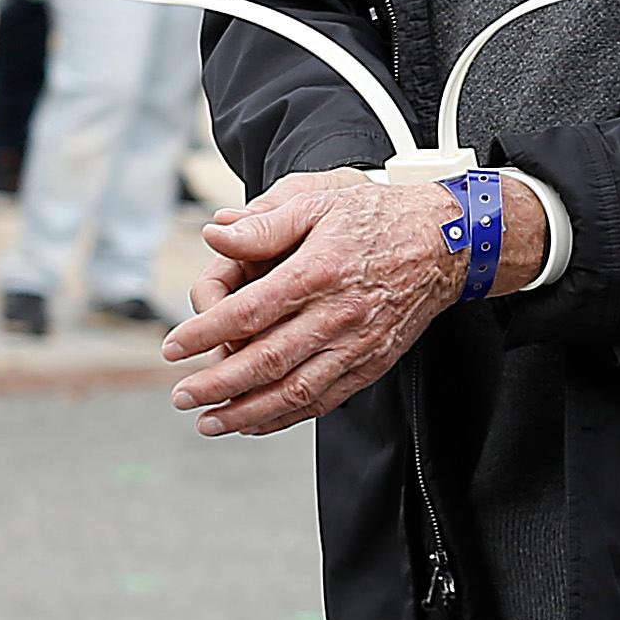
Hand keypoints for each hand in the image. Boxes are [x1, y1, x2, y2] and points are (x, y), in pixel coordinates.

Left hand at [163, 168, 509, 435]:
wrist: (446, 242)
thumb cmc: (376, 215)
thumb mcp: (318, 198)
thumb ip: (264, 222)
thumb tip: (215, 234)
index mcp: (319, 270)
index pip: (250, 311)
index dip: (206, 332)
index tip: (173, 346)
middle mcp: (338, 314)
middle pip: (267, 361)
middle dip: (217, 384)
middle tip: (181, 395)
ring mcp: (357, 344)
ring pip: (295, 391)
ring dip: (247, 412)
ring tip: (209, 421)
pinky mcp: (372, 363)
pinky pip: (324, 400)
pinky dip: (286, 417)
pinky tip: (256, 421)